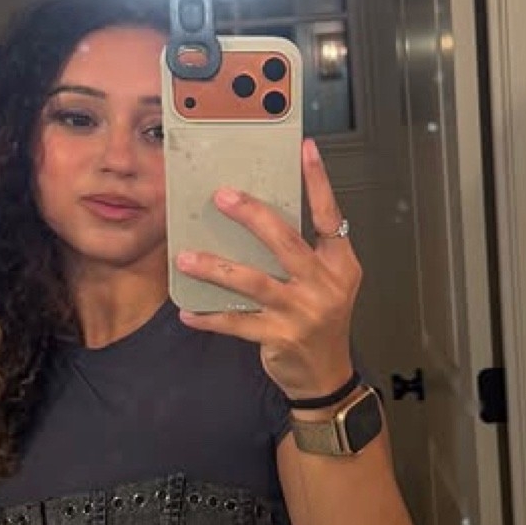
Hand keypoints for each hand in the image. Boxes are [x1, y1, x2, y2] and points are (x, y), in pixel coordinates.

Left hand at [174, 140, 360, 401]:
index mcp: (339, 264)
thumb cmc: (319, 320)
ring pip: (254, 282)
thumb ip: (301, 253)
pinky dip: (210, 316)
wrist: (325, 375)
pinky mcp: (281, 338)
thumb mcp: (323, 282)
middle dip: (252, 216)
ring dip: (216, 268)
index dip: (319, 182)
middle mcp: (325, 285)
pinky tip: (187, 309)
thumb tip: (255, 218)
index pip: (330, 216)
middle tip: (222, 197)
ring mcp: (303, 313)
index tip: (305, 149)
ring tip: (186, 257)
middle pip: (286, 242)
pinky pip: (237, 322)